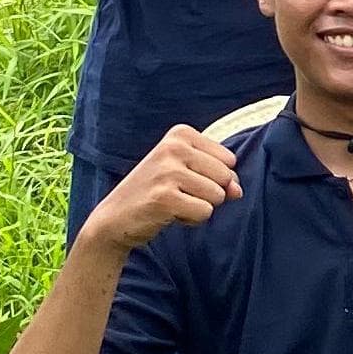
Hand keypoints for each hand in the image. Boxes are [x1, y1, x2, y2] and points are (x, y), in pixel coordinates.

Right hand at [76, 126, 239, 255]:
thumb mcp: (190, 175)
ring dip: (199, 207)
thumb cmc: (158, 192)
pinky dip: (191, 219)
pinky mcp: (164, 197)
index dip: (213, 178)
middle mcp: (173, 147)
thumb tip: (237, 192)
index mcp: (180, 134)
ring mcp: (167, 171)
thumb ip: (221, 178)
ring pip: (217, 196)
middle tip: (178, 193)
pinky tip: (168, 213)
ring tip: (173, 203)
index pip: (229, 160)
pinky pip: (205, 212)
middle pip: (225, 177)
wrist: (115, 217)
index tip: (184, 179)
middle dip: (209, 193)